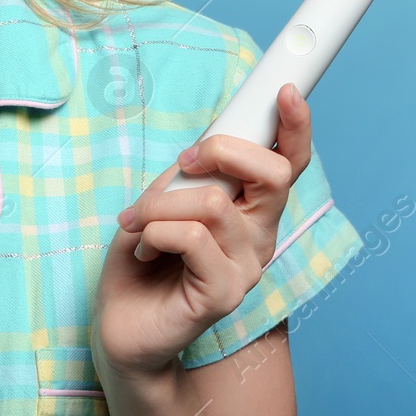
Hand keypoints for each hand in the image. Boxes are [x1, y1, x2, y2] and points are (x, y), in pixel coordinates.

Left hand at [91, 83, 311, 375]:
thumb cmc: (142, 257)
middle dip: (221, 151)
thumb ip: (193, 174)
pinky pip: (192, 238)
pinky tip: (143, 248)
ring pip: (214, 203)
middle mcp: (260, 236)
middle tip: (182, 162)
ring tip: (138, 222)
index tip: (286, 91)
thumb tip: (205, 148)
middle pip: (274, 174)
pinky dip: (155, 231)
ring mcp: (247, 268)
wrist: (120, 325)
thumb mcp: (164, 199)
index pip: (288, 163)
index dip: (295, 127)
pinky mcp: (225, 294)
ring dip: (161, 202)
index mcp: (251, 209)